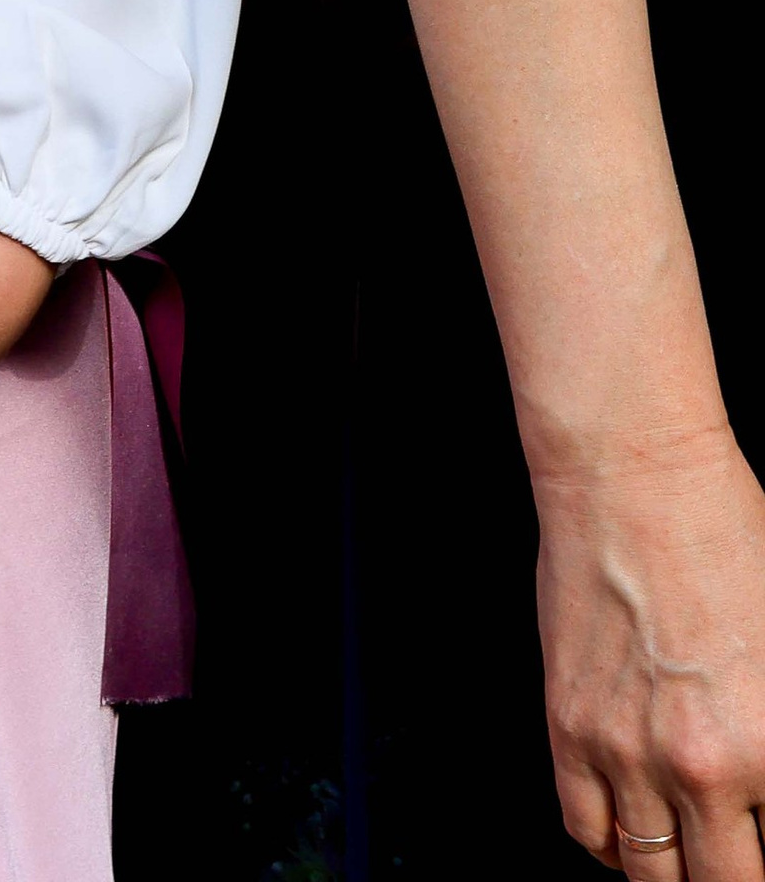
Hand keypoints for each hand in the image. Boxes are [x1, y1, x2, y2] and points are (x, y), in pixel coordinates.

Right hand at [534, 428, 764, 879]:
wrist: (634, 473)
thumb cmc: (727, 534)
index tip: (763, 835)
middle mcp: (697, 764)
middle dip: (734, 874)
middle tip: (737, 852)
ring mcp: (624, 749)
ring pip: (652, 874)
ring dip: (675, 871)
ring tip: (693, 851)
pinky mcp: (570, 726)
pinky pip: (586, 829)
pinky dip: (612, 849)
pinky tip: (634, 830)